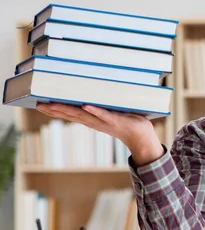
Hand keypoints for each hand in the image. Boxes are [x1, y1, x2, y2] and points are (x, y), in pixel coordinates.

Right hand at [36, 103, 163, 165]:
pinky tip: (85, 106)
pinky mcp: (116, 120)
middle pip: (71, 115)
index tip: (38, 104)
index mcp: (91, 119)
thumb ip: (99, 105)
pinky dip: (95, 110)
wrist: (141, 136)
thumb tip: (89, 93)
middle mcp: (94, 121)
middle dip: (54, 109)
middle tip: (38, 104)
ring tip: (53, 104)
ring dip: (68, 110)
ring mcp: (104, 121)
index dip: (54, 110)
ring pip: (83, 115)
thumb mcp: (108, 113)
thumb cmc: (125, 121)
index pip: (69, 114)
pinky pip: (104, 114)